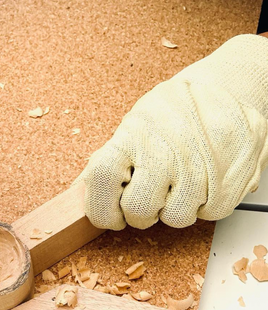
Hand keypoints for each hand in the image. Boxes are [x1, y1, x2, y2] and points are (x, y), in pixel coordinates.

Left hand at [82, 34, 267, 229]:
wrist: (224, 91)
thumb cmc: (171, 113)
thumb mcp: (132, 128)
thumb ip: (107, 163)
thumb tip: (79, 193)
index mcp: (132, 135)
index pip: (102, 179)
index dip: (101, 208)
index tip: (110, 215)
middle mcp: (165, 151)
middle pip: (139, 210)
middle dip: (140, 214)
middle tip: (148, 198)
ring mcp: (199, 166)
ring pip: (176, 218)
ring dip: (174, 208)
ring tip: (179, 183)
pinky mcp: (231, 179)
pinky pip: (209, 214)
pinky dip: (204, 205)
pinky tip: (202, 182)